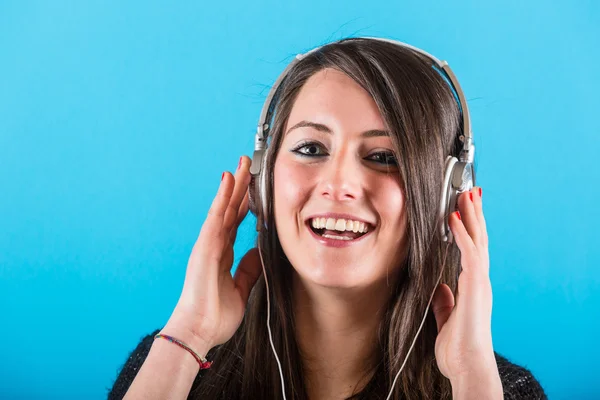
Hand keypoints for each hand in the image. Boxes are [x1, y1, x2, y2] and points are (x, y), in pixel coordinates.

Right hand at [161, 156, 262, 353]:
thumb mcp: (241, 289)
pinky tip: (228, 180)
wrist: (199, 331)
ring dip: (233, 184)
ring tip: (243, 164)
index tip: (254, 189)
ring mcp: (209, 243)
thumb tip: (257, 253)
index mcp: (222, 254)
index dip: (245, 205)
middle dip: (241, 187)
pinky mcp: (205, 245)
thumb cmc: (216, 315)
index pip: (236, 223)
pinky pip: (216, 216)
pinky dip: (222, 196)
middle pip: (231, 209)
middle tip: (249, 166)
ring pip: (224, 207)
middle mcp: (215, 245)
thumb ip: (248, 269)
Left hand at [432, 187, 500, 383]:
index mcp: (472, 286)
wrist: (467, 366)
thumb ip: (445, 302)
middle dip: (474, 214)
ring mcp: (479, 282)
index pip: (472, 249)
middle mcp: (479, 280)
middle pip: (479, 239)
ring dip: (471, 216)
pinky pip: (469, 254)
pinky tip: (453, 218)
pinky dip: (462, 234)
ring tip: (466, 194)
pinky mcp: (475, 286)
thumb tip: (441, 289)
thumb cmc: (458, 347)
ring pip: (478, 240)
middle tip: (470, 191)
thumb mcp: (446, 318)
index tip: (463, 210)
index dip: (469, 228)